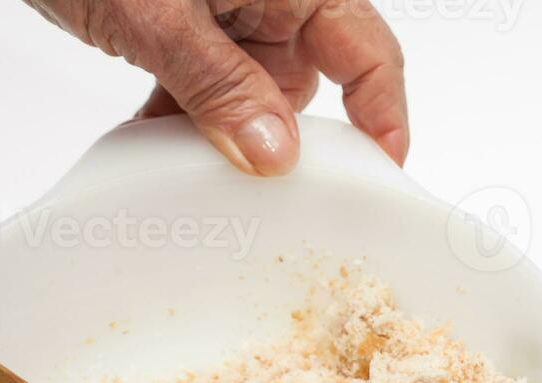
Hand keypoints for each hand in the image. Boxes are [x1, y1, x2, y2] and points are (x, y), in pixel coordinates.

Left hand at [28, 0, 408, 175]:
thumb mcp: (157, 14)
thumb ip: (219, 83)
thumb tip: (275, 156)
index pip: (370, 57)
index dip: (384, 120)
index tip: (373, 183)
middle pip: (312, 88)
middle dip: (288, 147)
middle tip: (273, 203)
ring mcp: (230, 14)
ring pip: (254, 99)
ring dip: (226, 140)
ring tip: (200, 181)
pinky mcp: (187, 29)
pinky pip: (207, 91)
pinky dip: (186, 123)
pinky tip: (157, 152)